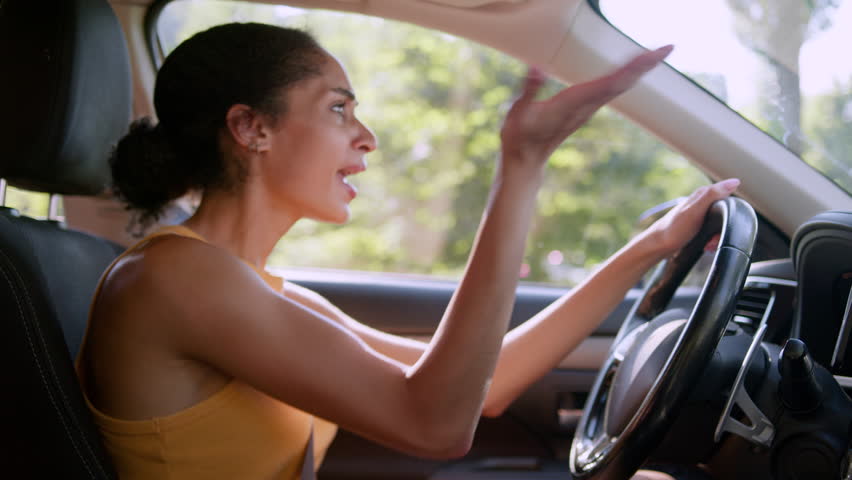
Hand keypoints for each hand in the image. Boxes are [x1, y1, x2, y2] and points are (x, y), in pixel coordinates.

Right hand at [499, 45, 672, 169]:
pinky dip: (625, 76)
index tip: (653, 55)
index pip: (611, 82)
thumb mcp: (520, 112)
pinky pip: (611, 89)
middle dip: (644, 64)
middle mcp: (586, 105)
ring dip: (638, 69)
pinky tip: (632, 70)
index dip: (633, 68)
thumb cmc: (521, 137)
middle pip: (622, 82)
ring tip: (654, 54)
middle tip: (668, 48)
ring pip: (619, 85)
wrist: (526, 160)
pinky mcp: (585, 108)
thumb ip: (530, 89)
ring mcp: (587, 108)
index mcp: (575, 102)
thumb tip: (536, 68)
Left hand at [646, 179, 740, 255]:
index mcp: (702, 195)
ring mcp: (699, 214)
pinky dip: (712, 240)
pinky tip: (707, 246)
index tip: (727, 226)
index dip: (732, 213)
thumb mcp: (695, 211)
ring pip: (719, 225)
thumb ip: (712, 195)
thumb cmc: (674, 228)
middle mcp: (701, 202)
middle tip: (714, 240)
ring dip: (717, 237)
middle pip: (725, 214)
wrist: (657, 245)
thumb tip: (734, 182)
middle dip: (723, 229)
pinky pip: (711, 232)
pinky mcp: (696, 225)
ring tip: (709, 245)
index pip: (729, 196)